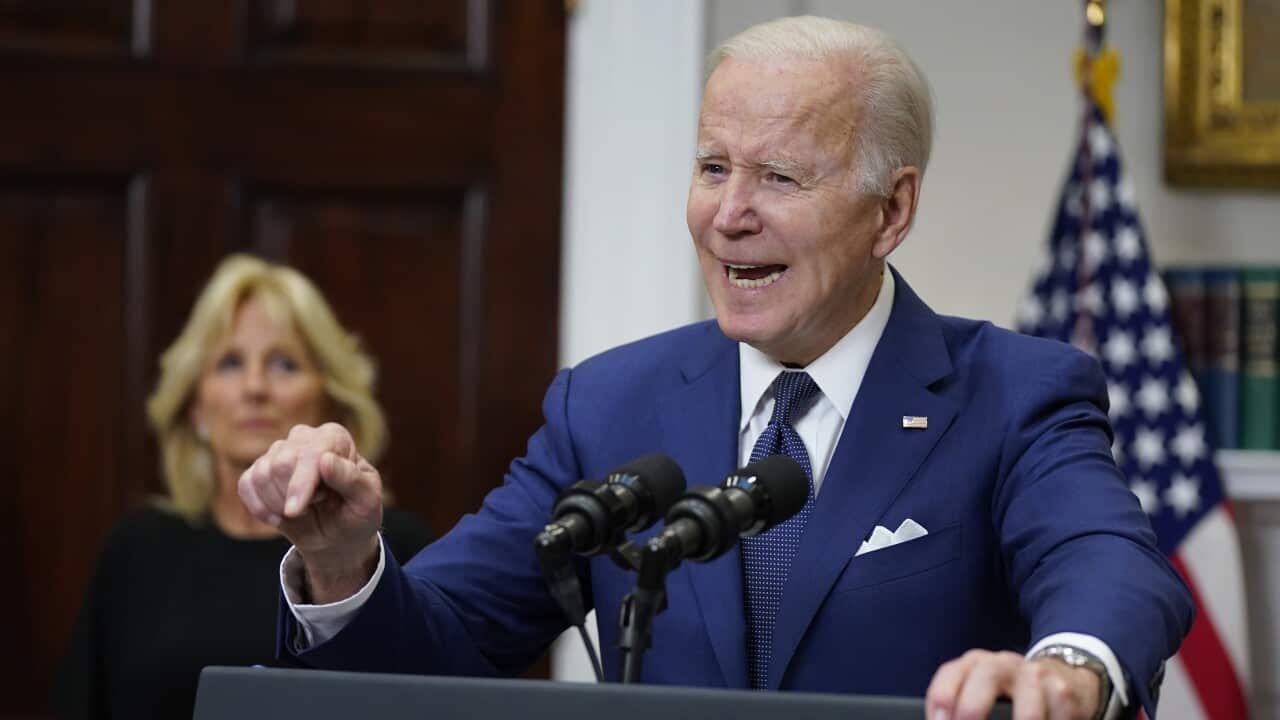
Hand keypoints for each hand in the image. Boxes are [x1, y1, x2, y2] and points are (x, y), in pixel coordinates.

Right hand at [239, 422, 383, 601]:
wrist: (338, 535)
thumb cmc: (357, 514)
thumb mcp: (366, 501)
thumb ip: (351, 479)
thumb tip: (325, 460)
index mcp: (334, 437)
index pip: (310, 453)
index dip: (300, 484)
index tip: (295, 510)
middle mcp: (305, 437)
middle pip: (280, 463)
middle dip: (292, 496)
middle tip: (315, 504)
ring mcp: (279, 452)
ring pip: (261, 474)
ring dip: (278, 504)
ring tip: (300, 511)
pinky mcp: (259, 470)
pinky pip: (246, 485)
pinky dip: (260, 508)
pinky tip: (279, 518)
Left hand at [925, 650, 1101, 719]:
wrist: (1060, 676)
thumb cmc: (1009, 692)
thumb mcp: (980, 691)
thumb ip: (960, 707)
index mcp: (974, 664)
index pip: (951, 673)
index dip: (941, 698)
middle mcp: (1003, 663)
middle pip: (987, 675)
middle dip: (973, 707)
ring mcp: (1034, 674)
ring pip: (1029, 705)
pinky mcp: (1062, 689)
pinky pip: (1058, 714)